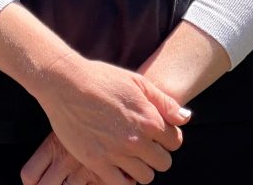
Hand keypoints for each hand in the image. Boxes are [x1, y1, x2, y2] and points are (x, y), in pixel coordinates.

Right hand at [28, 53, 188, 184]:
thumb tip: (186, 118)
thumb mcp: (137, 82)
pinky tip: (118, 166)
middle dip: (156, 154)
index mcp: (149, 119)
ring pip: (145, 177)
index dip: (167, 137)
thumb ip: (165, 102)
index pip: (175, 142)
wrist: (66, 83)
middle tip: (143, 145)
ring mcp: (117, 153)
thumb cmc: (102, 78)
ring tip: (130, 155)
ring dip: (141, 168)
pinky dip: (124, 179)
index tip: (156, 133)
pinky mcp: (97, 163)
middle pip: (163, 163)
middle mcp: (136, 139)